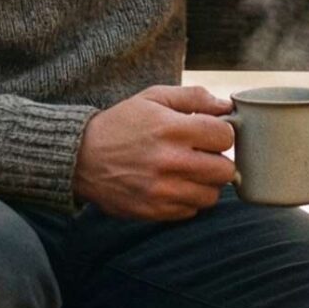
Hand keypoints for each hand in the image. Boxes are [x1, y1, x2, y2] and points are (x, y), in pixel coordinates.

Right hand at [73, 85, 236, 220]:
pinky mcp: (154, 210)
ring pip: (211, 195)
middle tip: (202, 155)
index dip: (221, 134)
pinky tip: (173, 185)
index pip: (225, 137)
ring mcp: (162, 190)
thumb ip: (194, 97)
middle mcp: (170, 161)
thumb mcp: (153, 97)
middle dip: (218, 160)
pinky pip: (191, 210)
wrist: (81, 157)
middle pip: (225, 170)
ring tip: (188, 171)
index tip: (209, 134)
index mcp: (172, 129)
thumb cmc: (122, 124)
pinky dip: (188, 199)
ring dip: (205, 183)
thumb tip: (227, 106)